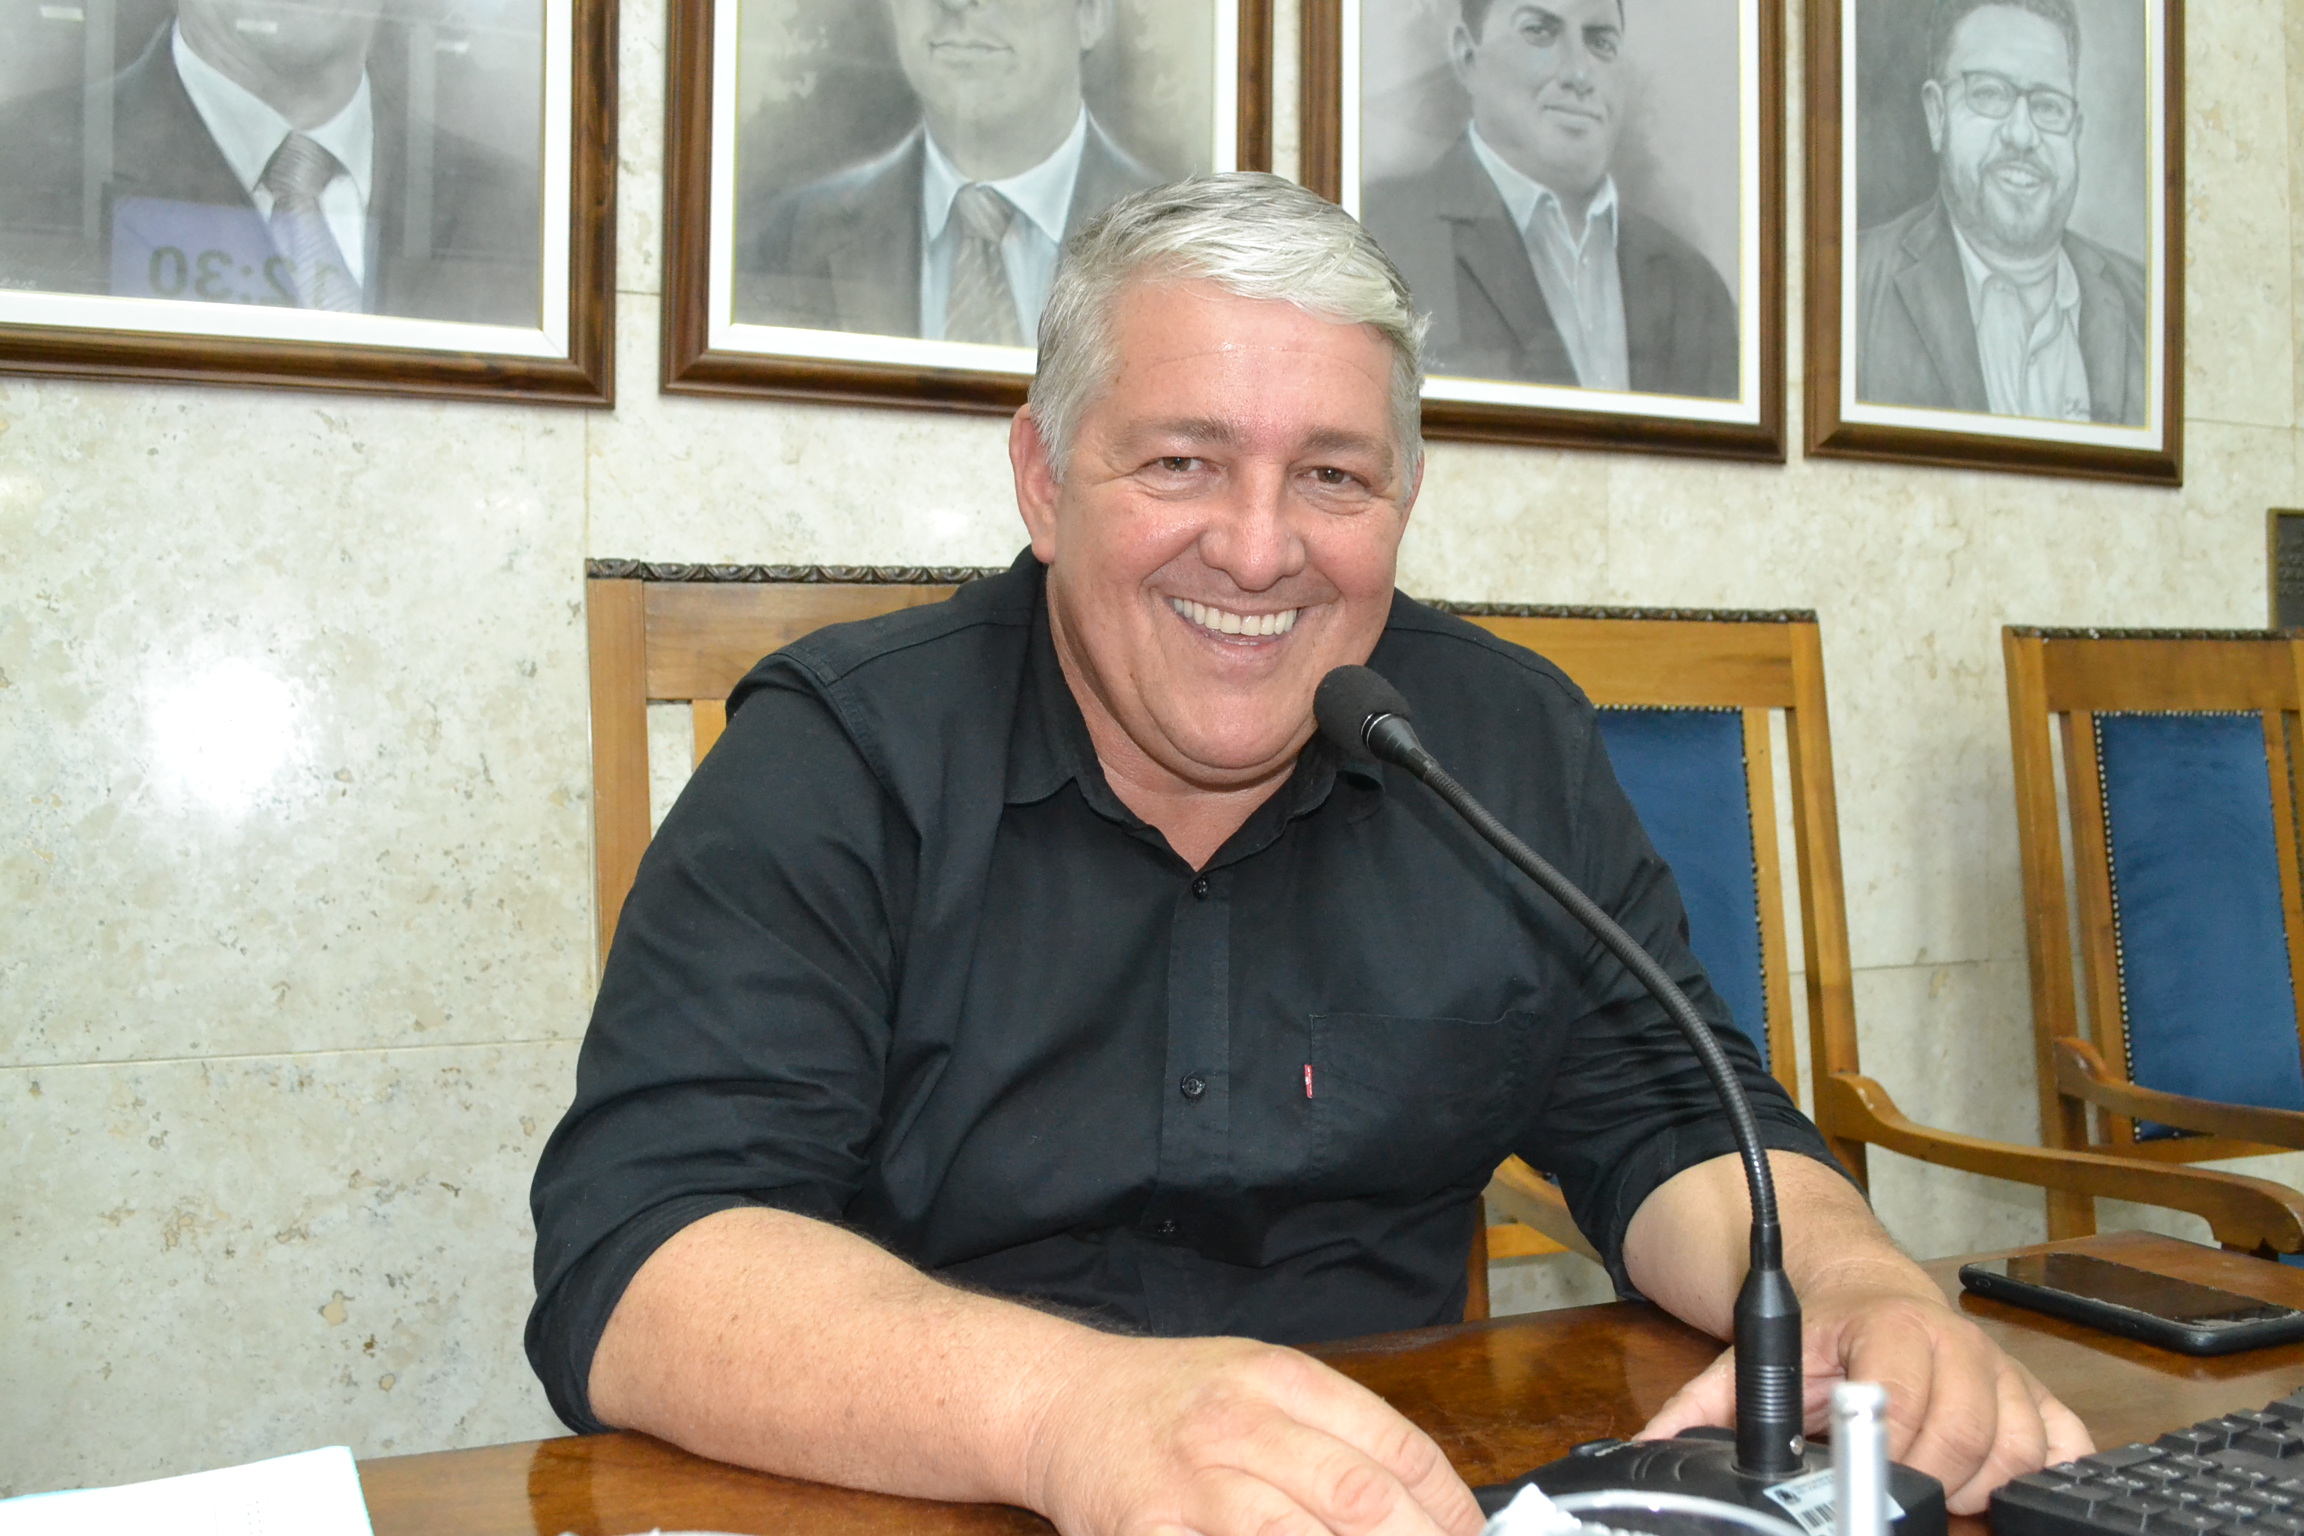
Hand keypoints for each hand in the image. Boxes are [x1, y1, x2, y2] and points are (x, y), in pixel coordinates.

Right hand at [1020, 1334, 1485, 1535]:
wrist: (1062, 1401)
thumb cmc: (1174, 1400)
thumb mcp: (1259, 1382)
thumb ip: (1336, 1434)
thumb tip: (1428, 1507)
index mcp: (1281, 1379)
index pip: (1395, 1448)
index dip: (1448, 1510)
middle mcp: (1239, 1423)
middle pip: (1359, 1502)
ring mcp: (1191, 1482)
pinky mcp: (1147, 1532)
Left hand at [1637, 1271, 2093, 1514]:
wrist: (1865, 1283)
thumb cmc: (1821, 1330)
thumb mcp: (1755, 1358)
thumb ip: (1707, 1407)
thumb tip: (1655, 1447)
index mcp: (1892, 1329)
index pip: (1909, 1398)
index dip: (1893, 1451)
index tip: (1870, 1482)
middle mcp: (1958, 1343)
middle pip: (1971, 1434)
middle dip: (1934, 1480)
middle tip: (1897, 1496)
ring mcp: (2002, 1368)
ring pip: (2019, 1449)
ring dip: (1980, 1483)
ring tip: (1934, 1488)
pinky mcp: (2034, 1392)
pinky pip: (2064, 1444)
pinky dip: (2037, 1474)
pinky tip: (1997, 1483)